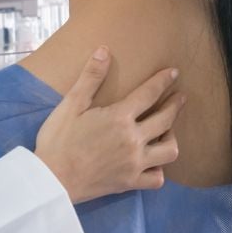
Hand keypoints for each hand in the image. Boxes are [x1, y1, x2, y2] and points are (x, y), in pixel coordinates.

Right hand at [34, 47, 184, 203]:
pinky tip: (153, 163)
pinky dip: (158, 170)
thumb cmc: (58, 140)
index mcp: (120, 117)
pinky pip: (157, 178)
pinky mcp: (130, 182)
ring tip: (167, 131)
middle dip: (175, 105)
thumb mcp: (71, 104)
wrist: (51, 179)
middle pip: (166, 120)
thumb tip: (104, 50)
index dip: (163, 81)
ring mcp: (135, 163)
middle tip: (180, 97)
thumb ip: (90, 78)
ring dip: (171, 138)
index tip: (174, 73)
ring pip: (169, 151)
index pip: (149, 94)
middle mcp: (133, 140)